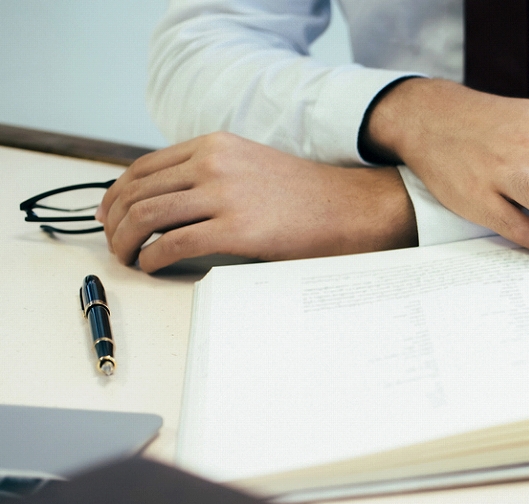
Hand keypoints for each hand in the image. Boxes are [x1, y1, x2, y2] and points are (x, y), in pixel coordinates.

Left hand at [97, 133, 415, 272]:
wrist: (352, 208)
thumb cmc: (308, 197)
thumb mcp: (252, 166)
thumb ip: (213, 175)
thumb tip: (171, 204)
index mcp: (215, 146)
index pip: (143, 168)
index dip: (117, 195)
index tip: (110, 216)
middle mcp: (213, 163)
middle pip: (138, 192)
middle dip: (115, 222)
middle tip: (114, 244)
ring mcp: (223, 195)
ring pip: (147, 217)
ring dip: (126, 242)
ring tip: (128, 259)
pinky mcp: (235, 230)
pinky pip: (173, 244)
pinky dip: (153, 258)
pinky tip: (153, 267)